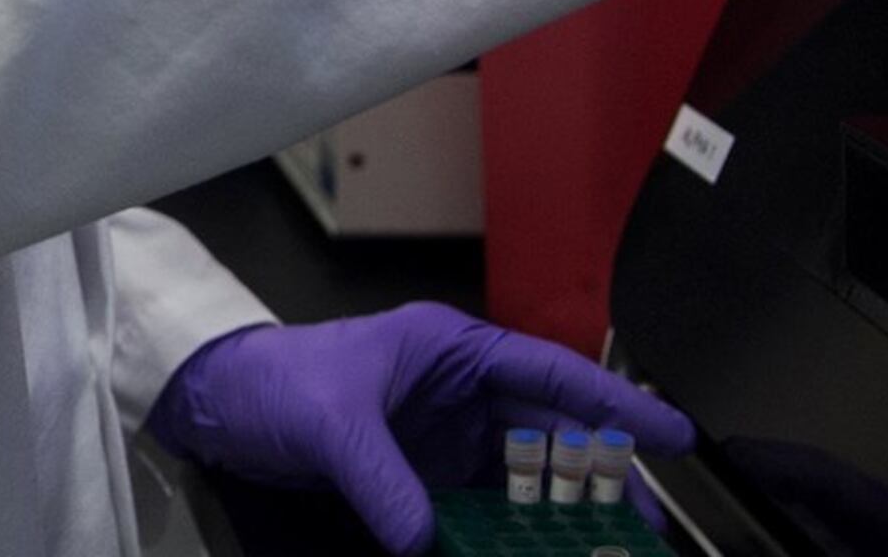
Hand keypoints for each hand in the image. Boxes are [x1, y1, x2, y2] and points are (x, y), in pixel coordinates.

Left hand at [146, 303, 692, 554]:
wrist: (217, 403)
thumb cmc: (270, 379)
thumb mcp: (329, 421)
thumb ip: (380, 478)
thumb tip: (424, 536)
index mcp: (449, 350)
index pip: (550, 376)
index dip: (615, 405)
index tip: (671, 435)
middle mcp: (456, 392)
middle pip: (548, 437)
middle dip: (598, 480)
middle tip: (641, 527)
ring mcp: (441, 438)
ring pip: (520, 480)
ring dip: (555, 516)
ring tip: (596, 550)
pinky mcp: (419, 477)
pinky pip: (479, 509)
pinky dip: (505, 534)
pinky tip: (527, 554)